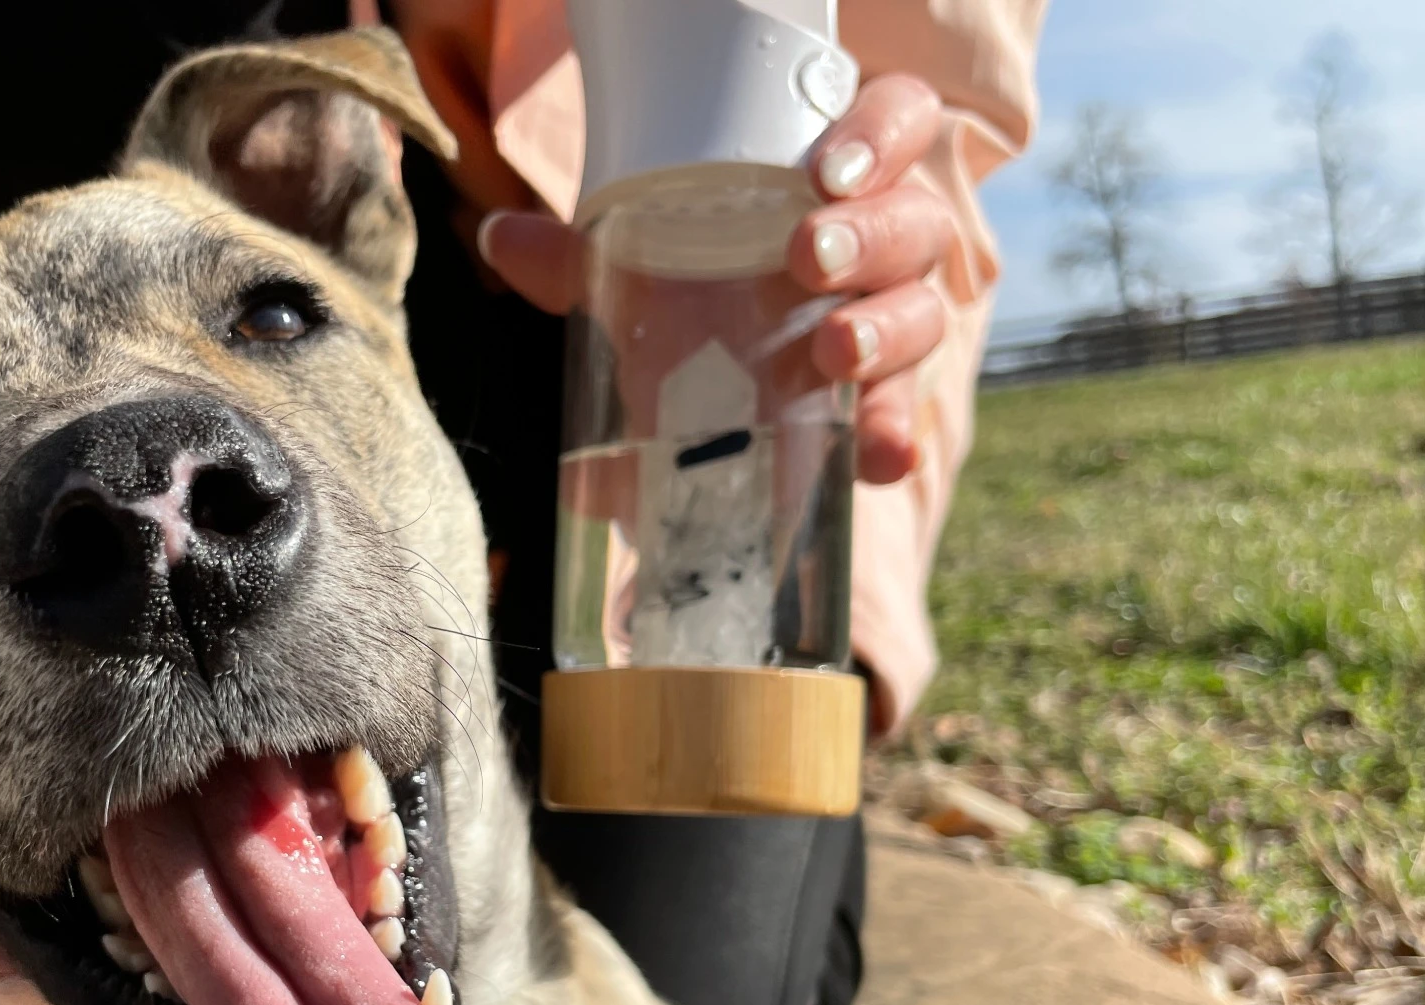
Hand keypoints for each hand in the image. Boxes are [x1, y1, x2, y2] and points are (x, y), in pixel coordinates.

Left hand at [477, 74, 951, 485]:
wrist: (716, 401)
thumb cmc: (701, 299)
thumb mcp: (640, 277)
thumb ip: (581, 260)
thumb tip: (500, 236)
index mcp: (839, 186)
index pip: (898, 126)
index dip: (881, 135)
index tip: (827, 167)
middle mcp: (883, 249)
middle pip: (917, 223)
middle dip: (872, 235)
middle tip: (811, 254)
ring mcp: (891, 327)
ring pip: (924, 314)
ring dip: (885, 329)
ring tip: (832, 348)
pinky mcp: (879, 406)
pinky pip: (901, 419)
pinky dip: (891, 436)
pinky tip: (880, 458)